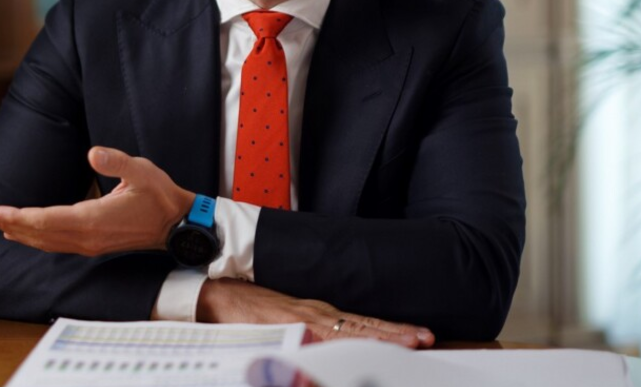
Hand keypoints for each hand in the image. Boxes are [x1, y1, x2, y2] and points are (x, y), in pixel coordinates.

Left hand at [0, 147, 195, 255]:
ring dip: (19, 232)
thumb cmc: (158, 194)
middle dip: (8, 223)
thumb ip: (116, 161)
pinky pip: (56, 244)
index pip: (44, 220)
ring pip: (45, 241)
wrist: (176, 224)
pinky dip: (35, 238)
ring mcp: (89, 244)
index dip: (15, 216)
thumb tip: (93, 153)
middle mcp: (87, 237)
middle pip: (38, 233)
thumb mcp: (141, 170)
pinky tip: (24, 234)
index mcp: (93, 219)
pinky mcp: (93, 244)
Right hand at [196, 278, 434, 348]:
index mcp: (318, 313)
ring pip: (352, 329)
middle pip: (364, 325)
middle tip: (425, 338)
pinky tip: (361, 346)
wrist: (215, 294)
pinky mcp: (288, 325)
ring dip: (382, 335)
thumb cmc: (246, 307)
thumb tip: (329, 347)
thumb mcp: (284, 321)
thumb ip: (308, 333)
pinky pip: (324, 337)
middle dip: (396, 334)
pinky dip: (346, 341)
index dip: (390, 331)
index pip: (362, 323)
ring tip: (410, 341)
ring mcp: (304, 319)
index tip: (417, 336)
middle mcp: (316, 314)